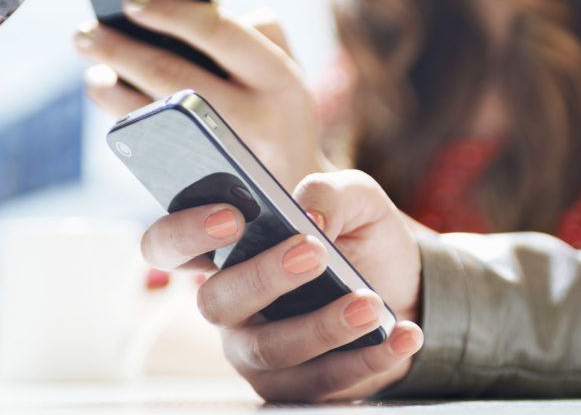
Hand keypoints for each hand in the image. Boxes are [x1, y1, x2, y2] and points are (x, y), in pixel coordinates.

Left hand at [73, 0, 325, 187]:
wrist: (296, 193)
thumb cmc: (278, 113)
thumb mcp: (285, 69)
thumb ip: (257, 31)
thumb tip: (190, 9)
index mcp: (279, 77)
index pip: (218, 30)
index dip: (170, 11)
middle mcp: (255, 117)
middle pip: (170, 72)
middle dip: (118, 48)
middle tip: (85, 31)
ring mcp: (225, 156)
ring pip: (151, 112)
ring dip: (109, 85)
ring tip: (93, 66)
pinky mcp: (200, 183)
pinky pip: (148, 145)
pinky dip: (121, 116)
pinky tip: (108, 95)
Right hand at [139, 170, 424, 401]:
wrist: (411, 289)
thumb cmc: (363, 239)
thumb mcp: (356, 199)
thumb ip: (329, 192)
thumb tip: (309, 217)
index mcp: (226, 251)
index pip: (169, 243)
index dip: (185, 232)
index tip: (230, 217)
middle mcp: (230, 305)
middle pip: (216, 301)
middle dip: (262, 277)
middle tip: (313, 252)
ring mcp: (257, 352)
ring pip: (271, 349)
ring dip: (322, 326)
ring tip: (369, 303)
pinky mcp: (296, 389)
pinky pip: (323, 383)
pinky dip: (368, 358)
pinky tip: (402, 334)